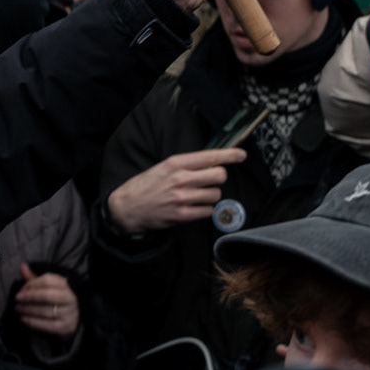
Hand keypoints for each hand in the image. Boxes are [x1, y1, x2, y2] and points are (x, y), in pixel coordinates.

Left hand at [14, 265, 78, 337]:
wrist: (72, 318)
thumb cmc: (55, 299)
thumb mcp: (46, 287)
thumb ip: (33, 278)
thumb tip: (22, 266)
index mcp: (65, 285)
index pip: (48, 281)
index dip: (32, 284)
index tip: (22, 289)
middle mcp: (70, 298)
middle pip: (46, 295)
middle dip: (29, 297)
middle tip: (17, 299)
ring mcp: (69, 313)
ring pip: (45, 311)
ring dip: (28, 310)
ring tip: (18, 308)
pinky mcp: (66, 327)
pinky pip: (47, 325)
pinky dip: (33, 322)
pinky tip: (23, 319)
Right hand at [107, 148, 247, 233]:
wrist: (128, 206)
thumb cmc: (146, 185)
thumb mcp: (164, 167)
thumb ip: (187, 165)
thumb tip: (212, 164)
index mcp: (176, 163)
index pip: (210, 157)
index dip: (229, 155)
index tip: (241, 155)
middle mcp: (180, 179)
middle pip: (219, 176)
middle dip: (218, 178)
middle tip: (209, 181)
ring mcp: (182, 198)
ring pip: (215, 195)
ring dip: (210, 196)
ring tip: (196, 196)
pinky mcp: (182, 214)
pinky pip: (207, 211)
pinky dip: (204, 209)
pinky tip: (193, 207)